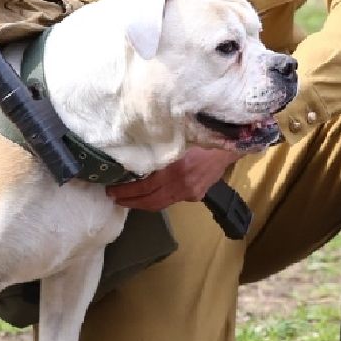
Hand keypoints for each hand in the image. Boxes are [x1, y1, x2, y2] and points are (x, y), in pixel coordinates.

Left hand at [107, 146, 244, 211]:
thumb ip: (160, 152)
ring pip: (161, 204)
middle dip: (130, 201)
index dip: (127, 191)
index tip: (113, 190)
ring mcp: (190, 191)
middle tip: (114, 198)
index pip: (144, 187)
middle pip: (150, 200)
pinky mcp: (196, 194)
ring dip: (142, 204)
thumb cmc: (200, 136)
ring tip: (127, 201)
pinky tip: (148, 197)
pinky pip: (172, 200)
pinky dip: (158, 200)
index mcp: (174, 168)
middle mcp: (181, 183)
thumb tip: (137, 159)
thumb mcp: (178, 140)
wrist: (227, 144)